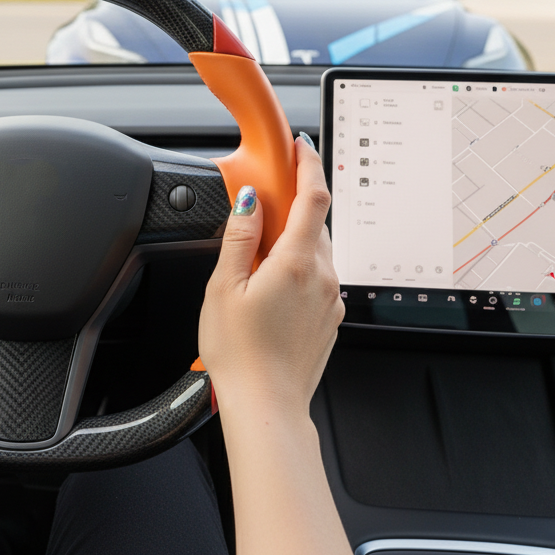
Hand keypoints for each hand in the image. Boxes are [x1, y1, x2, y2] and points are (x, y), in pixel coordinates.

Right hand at [198, 135, 342, 418]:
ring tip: (260, 253)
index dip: (308, 165)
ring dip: (295, 239)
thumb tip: (247, 202)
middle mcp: (323, 277)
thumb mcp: (224, 288)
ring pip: (317, 251)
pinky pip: (318, 279)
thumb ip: (238, 238)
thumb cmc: (240, 354)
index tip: (300, 148)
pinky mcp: (330, 319)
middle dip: (295, 204)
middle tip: (266, 200)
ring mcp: (330, 300)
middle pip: (316, 223)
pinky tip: (271, 287)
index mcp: (295, 263)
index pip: (313, 197)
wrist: (267, 406)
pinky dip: (299, 268)